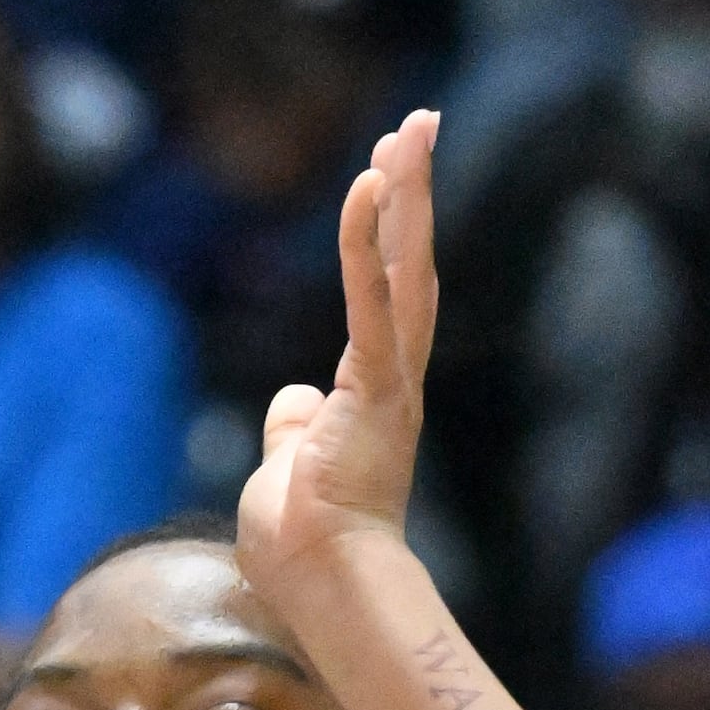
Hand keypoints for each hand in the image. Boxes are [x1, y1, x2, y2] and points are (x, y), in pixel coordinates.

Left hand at [233, 115, 440, 630]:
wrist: (323, 587)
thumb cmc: (302, 545)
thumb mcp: (286, 467)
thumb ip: (292, 426)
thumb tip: (291, 398)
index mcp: (374, 393)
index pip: (384, 294)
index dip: (388, 233)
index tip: (389, 175)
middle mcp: (395, 379)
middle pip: (410, 265)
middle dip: (414, 192)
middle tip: (422, 123)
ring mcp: (391, 383)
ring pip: (405, 269)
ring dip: (408, 195)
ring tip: (411, 129)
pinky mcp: (377, 389)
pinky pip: (370, 298)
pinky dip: (367, 241)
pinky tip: (370, 183)